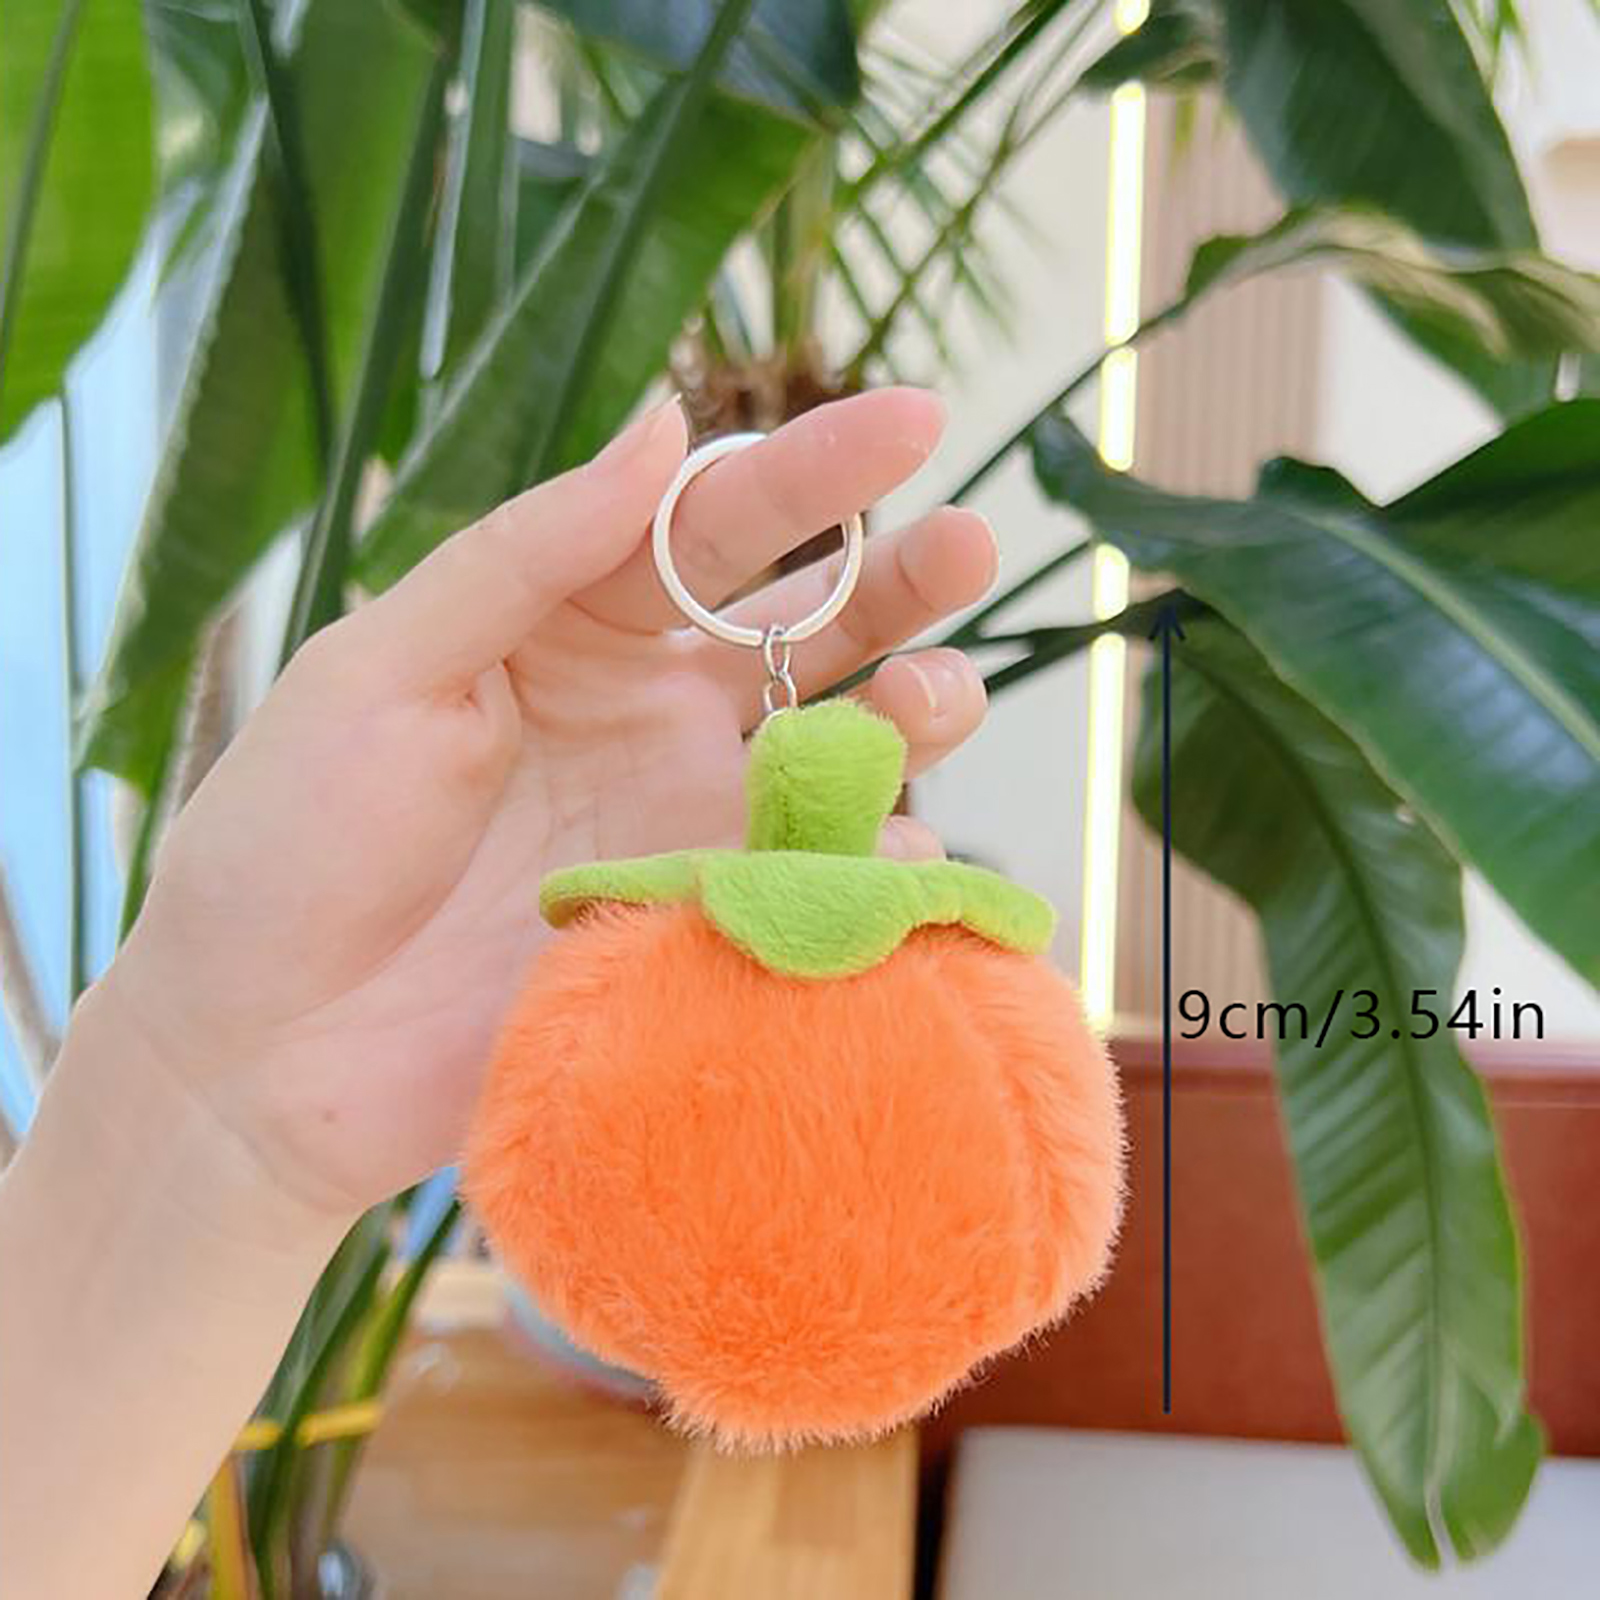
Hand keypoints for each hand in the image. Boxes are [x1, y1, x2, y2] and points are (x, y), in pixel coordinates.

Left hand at [105, 389, 996, 1221]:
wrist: (265, 1053)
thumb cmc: (292, 839)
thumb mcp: (386, 664)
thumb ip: (528, 550)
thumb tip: (660, 422)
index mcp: (567, 628)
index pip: (710, 528)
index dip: (811, 470)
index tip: (914, 419)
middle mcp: (648, 716)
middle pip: (807, 628)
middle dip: (899, 581)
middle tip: (971, 545)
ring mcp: (686, 827)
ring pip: (843, 750)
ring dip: (912, 713)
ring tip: (933, 699)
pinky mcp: (705, 932)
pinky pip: (822, 883)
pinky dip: (880, 865)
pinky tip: (893, 855)